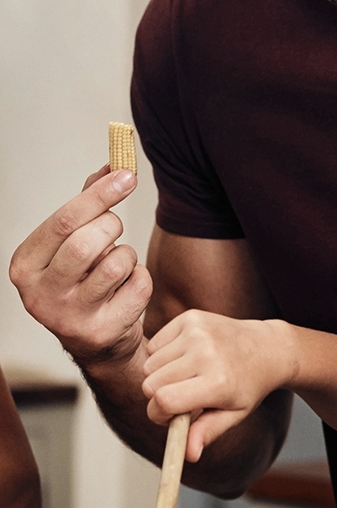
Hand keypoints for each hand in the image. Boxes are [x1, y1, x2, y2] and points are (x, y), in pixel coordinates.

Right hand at [8, 167, 151, 365]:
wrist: (95, 342)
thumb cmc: (80, 282)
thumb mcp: (70, 244)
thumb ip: (88, 205)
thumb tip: (113, 165)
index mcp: (25, 266)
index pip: (63, 221)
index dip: (99, 194)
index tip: (126, 175)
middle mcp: (40, 295)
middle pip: (87, 242)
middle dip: (111, 226)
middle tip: (114, 229)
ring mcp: (69, 318)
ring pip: (116, 264)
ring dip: (126, 255)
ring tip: (116, 266)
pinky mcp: (102, 332)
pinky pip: (138, 285)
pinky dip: (140, 278)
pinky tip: (125, 289)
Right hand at [143, 310, 297, 460]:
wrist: (266, 347)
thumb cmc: (248, 385)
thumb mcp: (234, 414)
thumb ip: (207, 432)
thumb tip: (187, 455)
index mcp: (218, 382)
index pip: (164, 401)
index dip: (159, 414)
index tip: (169, 417)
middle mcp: (205, 353)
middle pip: (150, 384)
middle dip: (159, 396)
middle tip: (181, 396)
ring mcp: (196, 331)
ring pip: (149, 364)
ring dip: (160, 375)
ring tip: (186, 376)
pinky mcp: (189, 317)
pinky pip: (153, 345)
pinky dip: (162, 355)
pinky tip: (185, 358)